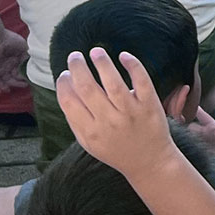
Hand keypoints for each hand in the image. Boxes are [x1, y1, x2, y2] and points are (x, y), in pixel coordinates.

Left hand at [0, 29, 31, 90]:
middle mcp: (9, 63)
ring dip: (15, 83)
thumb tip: (34, 64)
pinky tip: (7, 90)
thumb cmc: (10, 41)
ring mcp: (1, 68)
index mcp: (16, 57)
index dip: (27, 73)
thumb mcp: (24, 47)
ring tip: (23, 85)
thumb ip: (29, 56)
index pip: (22, 68)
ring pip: (8, 79)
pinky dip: (1, 85)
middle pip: (16, 75)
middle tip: (29, 83)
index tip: (33, 77)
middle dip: (22, 80)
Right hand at [57, 48, 179, 180]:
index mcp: (90, 131)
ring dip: (102, 62)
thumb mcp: (89, 143)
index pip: (69, 101)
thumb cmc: (116, 150)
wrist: (150, 163)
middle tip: (75, 56)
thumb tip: (66, 90)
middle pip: (88, 88)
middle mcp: (109, 121)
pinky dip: (132, 65)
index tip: (65, 73)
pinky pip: (141, 81)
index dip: (64, 83)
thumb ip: (76, 120)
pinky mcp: (150, 105)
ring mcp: (131, 112)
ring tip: (95, 51)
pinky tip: (123, 56)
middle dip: (78, 68)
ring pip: (113, 82)